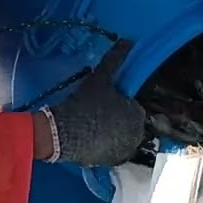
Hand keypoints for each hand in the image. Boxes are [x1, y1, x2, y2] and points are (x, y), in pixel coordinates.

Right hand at [44, 41, 146, 166]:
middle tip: (97, 112)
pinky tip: (90, 138)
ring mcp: (123, 151)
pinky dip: (104, 146)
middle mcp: (136, 135)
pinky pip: (111, 151)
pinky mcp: (109, 163)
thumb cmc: (86, 103)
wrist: (64, 132)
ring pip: (120, 138)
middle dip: (117, 119)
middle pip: (129, 124)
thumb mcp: (100, 78)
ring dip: (111, 133)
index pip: (133, 108)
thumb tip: (128, 40)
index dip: (120, 104)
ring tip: (92, 125)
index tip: (105, 102)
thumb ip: (115, 59)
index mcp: (137, 115)